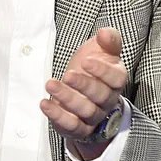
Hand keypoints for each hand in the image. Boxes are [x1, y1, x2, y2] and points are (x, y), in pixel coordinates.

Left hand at [40, 28, 126, 156]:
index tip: (86, 61)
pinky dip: (58, 116)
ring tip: (51, 84)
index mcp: (115, 80)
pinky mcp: (78, 127)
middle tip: (68, 74)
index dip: (103, 71)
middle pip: (101, 96)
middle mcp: (107, 100)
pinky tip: (44, 103)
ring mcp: (93, 115)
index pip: (116, 79)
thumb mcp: (101, 49)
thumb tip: (104, 32)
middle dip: (84, 85)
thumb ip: (107, 40)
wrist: (82, 89)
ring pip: (85, 111)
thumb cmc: (93, 66)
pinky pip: (72, 126)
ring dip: (67, 98)